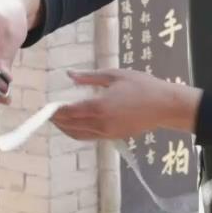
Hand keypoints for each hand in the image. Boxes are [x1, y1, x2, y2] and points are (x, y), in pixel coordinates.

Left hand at [51, 69, 199, 140]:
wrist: (164, 106)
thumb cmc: (142, 86)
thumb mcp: (115, 75)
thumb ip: (90, 76)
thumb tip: (69, 75)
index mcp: (99, 106)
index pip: (69, 111)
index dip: (55, 110)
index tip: (47, 105)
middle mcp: (100, 123)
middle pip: (70, 125)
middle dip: (56, 120)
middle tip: (47, 113)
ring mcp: (107, 133)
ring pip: (78, 134)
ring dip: (65, 128)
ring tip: (57, 119)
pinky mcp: (113, 137)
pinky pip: (89, 137)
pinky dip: (77, 132)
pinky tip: (74, 124)